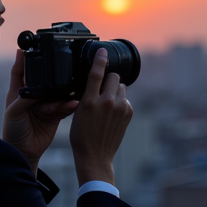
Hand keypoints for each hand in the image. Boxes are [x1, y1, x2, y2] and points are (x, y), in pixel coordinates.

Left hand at [2, 49, 77, 173]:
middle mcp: (33, 95)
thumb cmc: (12, 130)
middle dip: (53, 76)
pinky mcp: (55, 114)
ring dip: (63, 94)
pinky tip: (74, 103)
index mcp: (19, 90)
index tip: (31, 44)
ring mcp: (45, 104)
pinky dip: (69, 105)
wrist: (23, 151)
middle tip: (62, 68)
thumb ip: (26, 95)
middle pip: (44, 79)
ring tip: (70, 95)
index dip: (25, 57)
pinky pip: (64, 106)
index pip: (22, 69)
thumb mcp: (14, 110)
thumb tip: (36, 82)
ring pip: (57, 93)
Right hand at [69, 49, 132, 186]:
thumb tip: (96, 79)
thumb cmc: (81, 135)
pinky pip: (126, 98)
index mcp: (89, 101)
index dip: (99, 60)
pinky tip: (113, 114)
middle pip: (113, 77)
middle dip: (108, 80)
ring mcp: (120, 108)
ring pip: (121, 87)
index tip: (102, 51)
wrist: (95, 155)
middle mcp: (107, 102)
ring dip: (115, 91)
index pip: (96, 74)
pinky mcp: (128, 113)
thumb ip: (87, 94)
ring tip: (107, 104)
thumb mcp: (78, 112)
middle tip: (102, 91)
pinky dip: (120, 102)